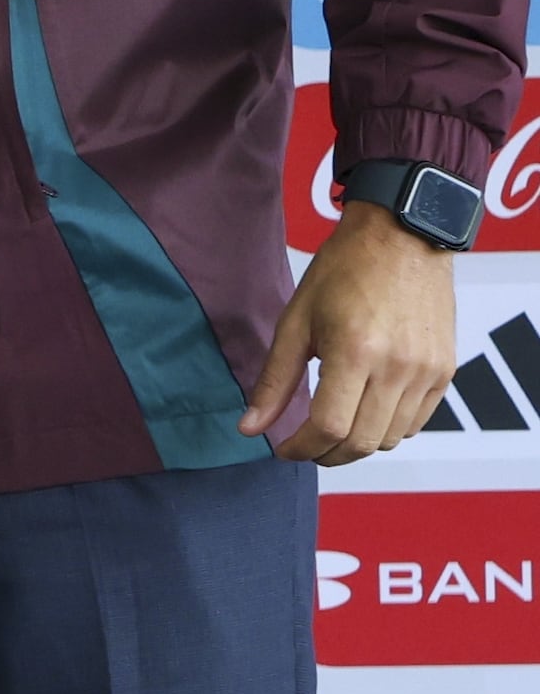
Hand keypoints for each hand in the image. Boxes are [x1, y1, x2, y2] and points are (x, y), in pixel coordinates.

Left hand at [241, 202, 455, 465]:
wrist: (403, 238)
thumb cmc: (343, 271)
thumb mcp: (295, 321)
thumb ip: (274, 380)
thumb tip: (249, 428)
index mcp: (355, 352)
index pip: (329, 427)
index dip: (301, 448)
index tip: (283, 449)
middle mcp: (398, 367)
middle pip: (361, 442)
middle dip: (326, 455)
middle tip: (305, 447)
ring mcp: (427, 371)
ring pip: (390, 438)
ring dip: (357, 444)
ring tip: (332, 429)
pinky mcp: (445, 370)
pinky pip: (416, 422)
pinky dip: (387, 429)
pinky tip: (364, 412)